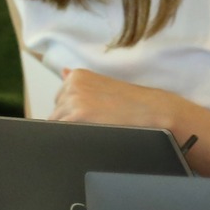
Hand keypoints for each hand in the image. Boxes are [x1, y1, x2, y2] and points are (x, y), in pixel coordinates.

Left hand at [50, 68, 180, 132]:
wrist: (153, 110)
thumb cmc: (133, 102)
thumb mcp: (105, 84)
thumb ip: (80, 82)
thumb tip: (62, 71)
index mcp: (77, 76)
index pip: (60, 101)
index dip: (75, 112)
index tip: (94, 114)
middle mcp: (71, 85)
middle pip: (56, 113)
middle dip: (72, 121)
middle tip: (98, 122)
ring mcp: (72, 100)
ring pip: (57, 125)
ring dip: (74, 131)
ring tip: (99, 127)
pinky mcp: (76, 116)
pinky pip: (62, 133)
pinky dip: (74, 138)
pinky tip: (95, 134)